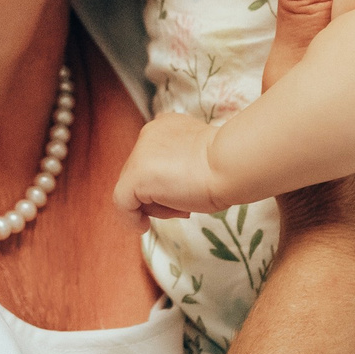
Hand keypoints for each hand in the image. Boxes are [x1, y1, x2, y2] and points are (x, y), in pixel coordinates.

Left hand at [112, 112, 226, 218]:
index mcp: (166, 126)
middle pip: (141, 175)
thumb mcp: (202, 158)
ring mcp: (139, 154)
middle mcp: (149, 134)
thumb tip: (173, 189)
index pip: (154, 160)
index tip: (188, 194)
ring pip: (132, 189)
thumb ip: (182, 165)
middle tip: (185, 208)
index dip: (167, 183)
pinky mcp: (135, 175)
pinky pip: (122, 203)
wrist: (232, 164)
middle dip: (161, 196)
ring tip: (181, 209)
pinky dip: (130, 219)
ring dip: (154, 206)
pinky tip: (143, 227)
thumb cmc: (228, 166)